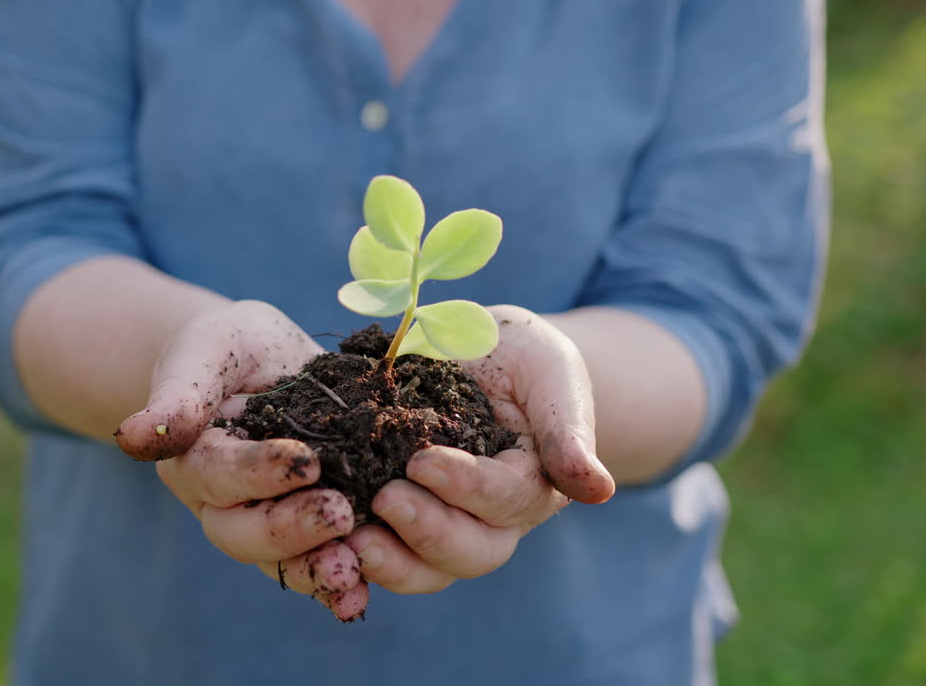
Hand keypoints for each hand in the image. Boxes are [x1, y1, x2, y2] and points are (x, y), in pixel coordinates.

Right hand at [115, 300, 368, 619]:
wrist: (263, 365)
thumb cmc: (228, 349)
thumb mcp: (207, 349)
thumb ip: (179, 392)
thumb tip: (133, 438)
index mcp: (191, 457)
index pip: (218, 474)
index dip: (259, 473)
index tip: (307, 462)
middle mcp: (220, 502)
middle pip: (244, 532)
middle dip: (291, 528)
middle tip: (341, 513)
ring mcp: (261, 522)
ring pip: (279, 562)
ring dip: (315, 571)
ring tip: (351, 572)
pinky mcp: (305, 531)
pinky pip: (315, 565)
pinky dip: (337, 586)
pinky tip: (362, 594)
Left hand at [345, 305, 614, 592]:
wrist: (481, 356)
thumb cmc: (523, 358)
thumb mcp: (551, 373)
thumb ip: (568, 427)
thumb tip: (597, 490)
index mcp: (534, 482)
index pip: (504, 498)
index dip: (464, 487)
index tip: (421, 462)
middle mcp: (494, 518)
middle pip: (471, 552)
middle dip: (427, 532)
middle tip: (383, 501)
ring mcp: (449, 524)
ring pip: (429, 569)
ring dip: (391, 561)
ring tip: (351, 539)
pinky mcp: (405, 519)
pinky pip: (388, 553)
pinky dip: (360, 555)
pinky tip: (329, 544)